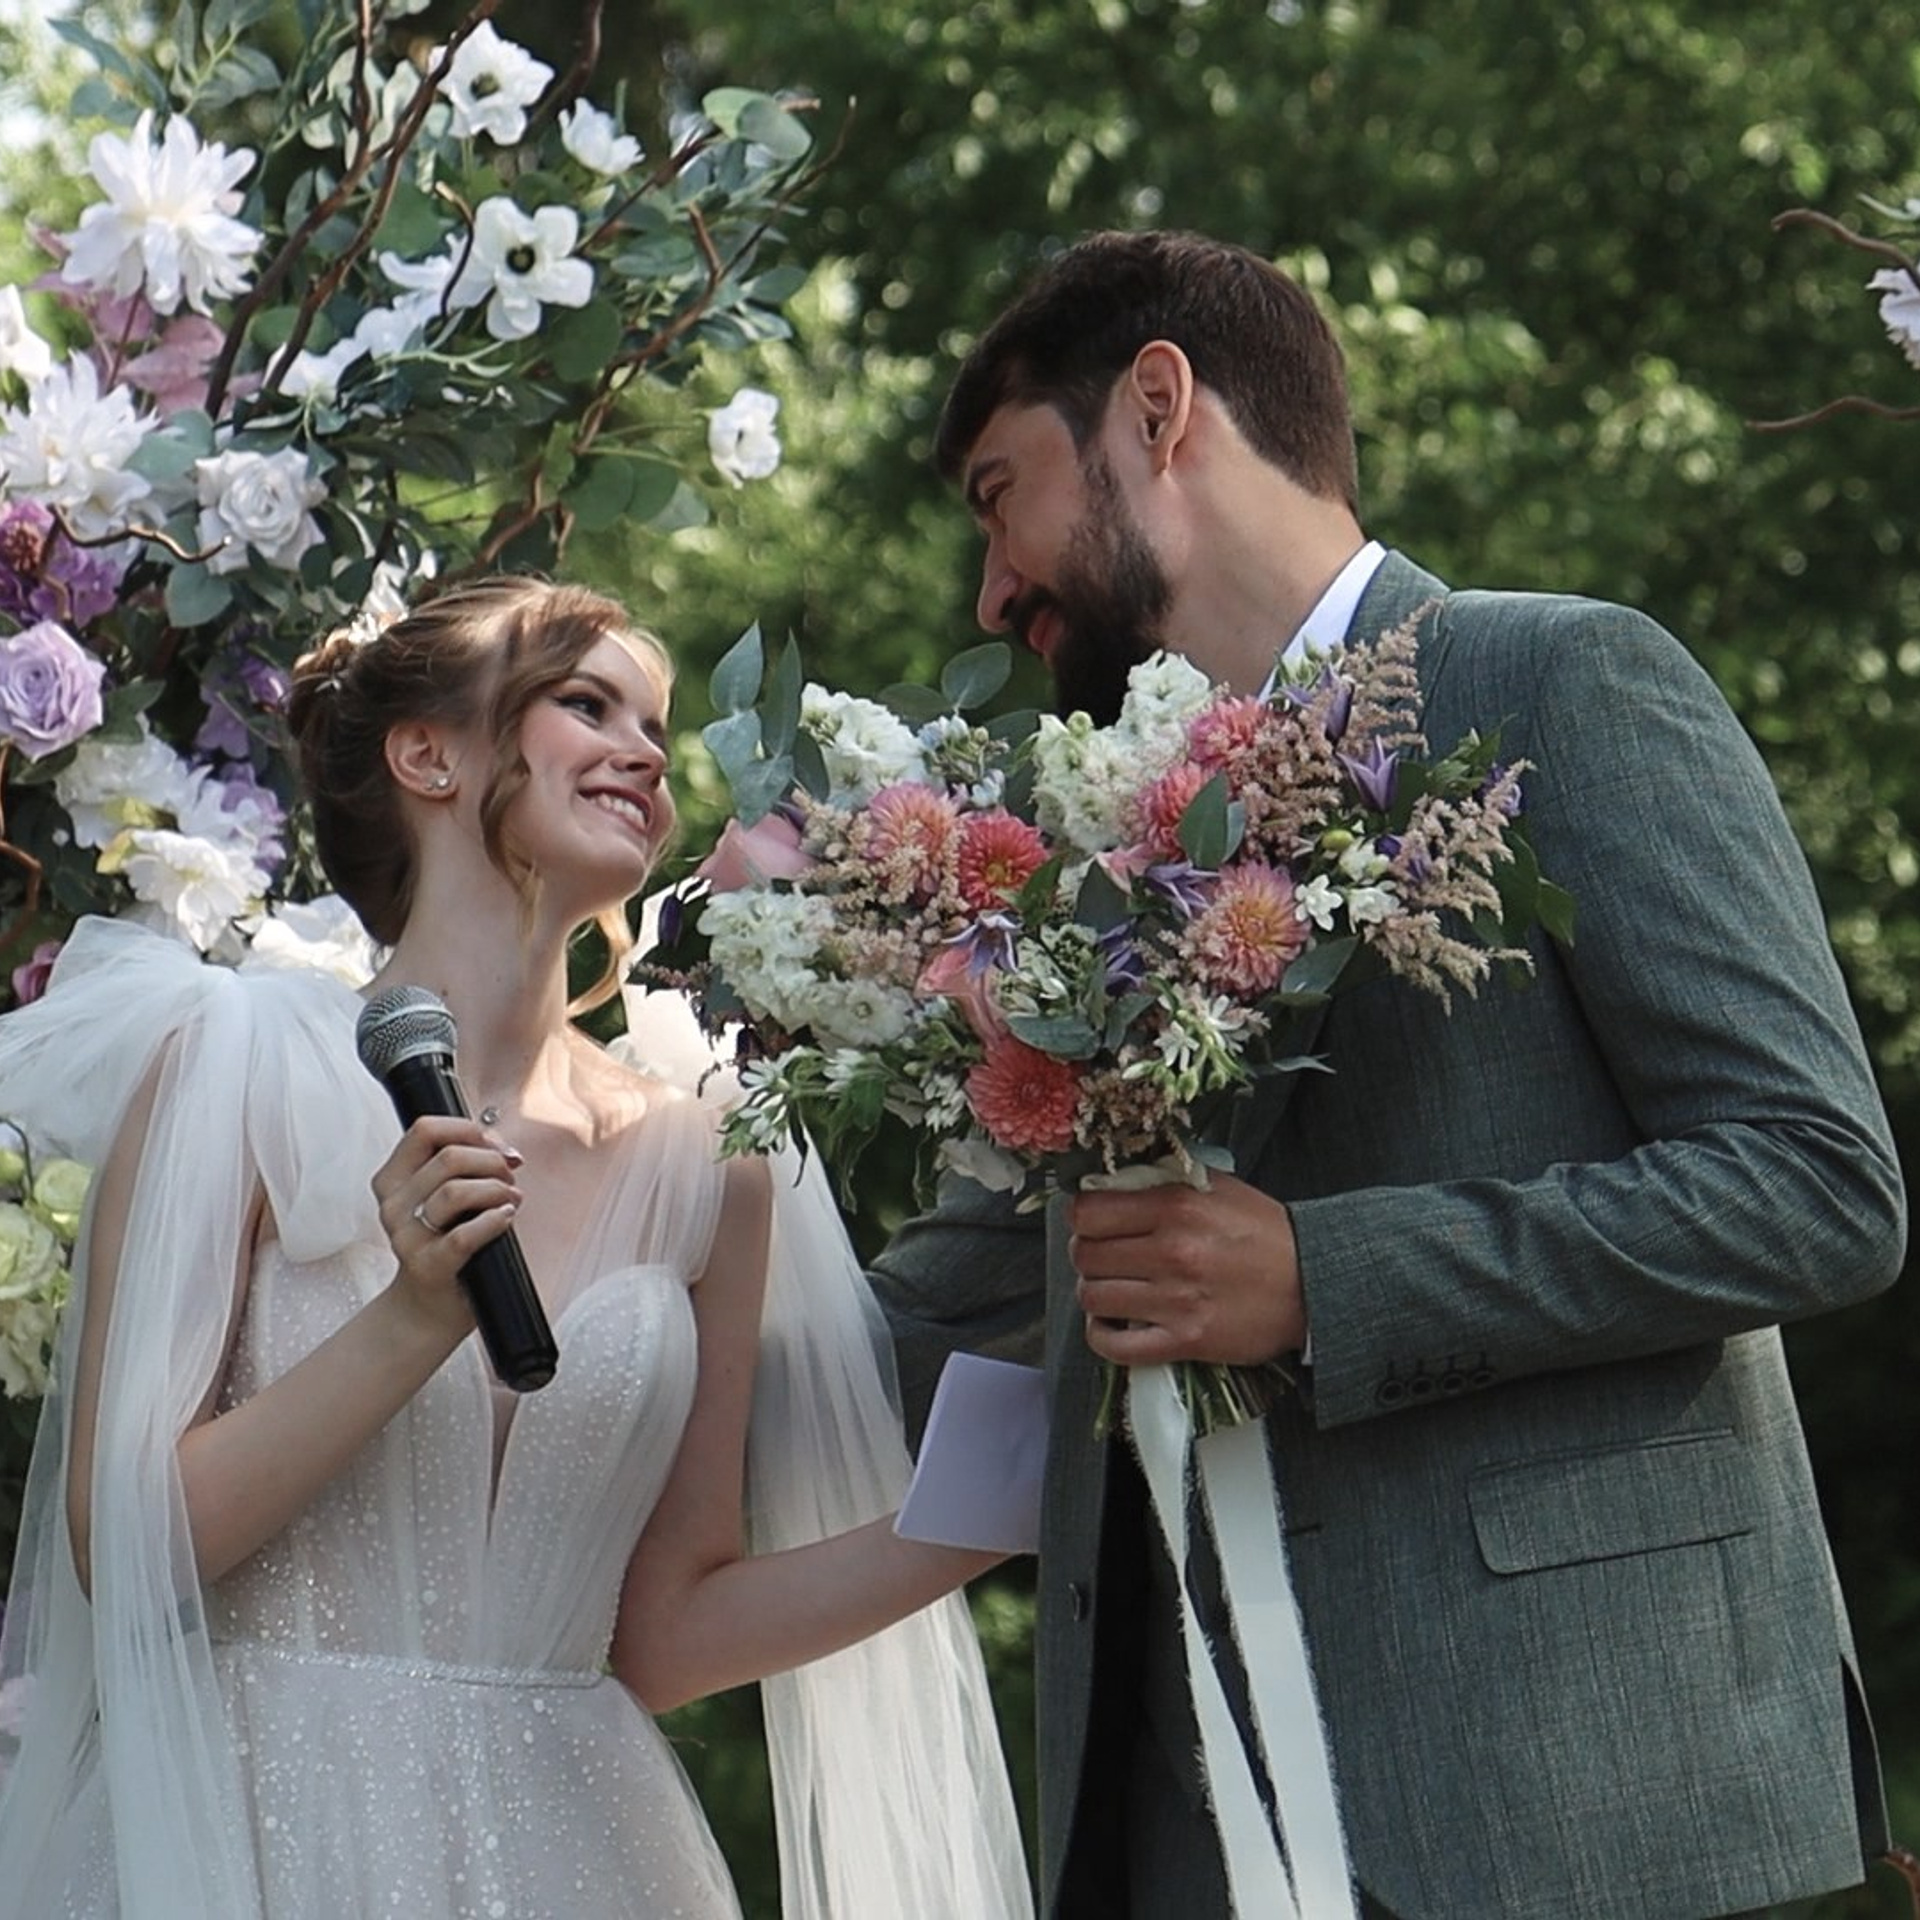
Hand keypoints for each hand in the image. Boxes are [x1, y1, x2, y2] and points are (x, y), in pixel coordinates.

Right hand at [371, 1114, 521, 1340]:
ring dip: (495, 1188)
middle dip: (491, 1161)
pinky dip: (493, 1221)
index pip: (424, 1130)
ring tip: (511, 1199)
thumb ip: (465, 1163)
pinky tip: (506, 1218)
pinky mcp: (427, 1266)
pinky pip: (463, 1235)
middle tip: (509, 1177)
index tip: (496, 1146)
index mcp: (394, 1180)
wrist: (428, 1307)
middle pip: (448, 1157)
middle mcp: (393, 1205)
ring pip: (454, 1191)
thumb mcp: (445, 1196)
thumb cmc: (444, 1243)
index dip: (467, 1129)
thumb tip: (502, 1147)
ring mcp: (406, 1237)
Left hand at [1067, 1171, 1304, 1367]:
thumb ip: (1165, 1181)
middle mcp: (1171, 1251)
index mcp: (1175, 1206)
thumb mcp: (1217, 1188)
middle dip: (1087, 1255)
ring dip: (1094, 1293)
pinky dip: (1102, 1336)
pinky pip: (1115, 1346)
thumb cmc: (1266, 1233)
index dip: (1082, 1217)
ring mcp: (1176, 1300)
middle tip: (1103, 1256)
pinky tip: (1111, 1323)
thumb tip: (1113, 1184)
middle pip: (1086, 1255)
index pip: (1088, 1212)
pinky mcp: (1185, 1341)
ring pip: (1093, 1297)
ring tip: (1111, 1288)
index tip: (1092, 1222)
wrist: (1313, 1283)